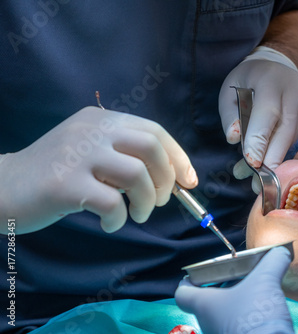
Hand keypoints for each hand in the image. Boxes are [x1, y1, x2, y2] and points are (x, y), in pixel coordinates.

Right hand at [0, 107, 196, 233]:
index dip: (178, 157)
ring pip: (136, 174)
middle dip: (165, 179)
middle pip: (150, 148)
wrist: (3, 185)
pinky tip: (110, 223)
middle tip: (158, 202)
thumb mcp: (91, 151)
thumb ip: (125, 155)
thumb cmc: (55, 173)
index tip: (189, 181)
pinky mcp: (64, 183)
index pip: (154, 131)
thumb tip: (172, 177)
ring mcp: (77, 154)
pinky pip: (110, 202)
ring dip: (146, 201)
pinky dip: (119, 219)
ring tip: (137, 215)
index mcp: (102, 120)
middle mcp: (92, 130)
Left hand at [175, 246, 293, 333]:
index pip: (183, 293)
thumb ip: (273, 261)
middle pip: (206, 303)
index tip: (200, 273)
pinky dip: (246, 319)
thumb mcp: (267, 281)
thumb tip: (281, 251)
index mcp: (204, 305)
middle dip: (221, 289)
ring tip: (256, 293)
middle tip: (237, 277)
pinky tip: (264, 312)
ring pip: (222, 317)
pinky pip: (236, 328)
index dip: (189, 280)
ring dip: (236, 305)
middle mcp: (208, 324)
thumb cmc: (256, 316)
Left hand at [219, 46, 297, 192]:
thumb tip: (234, 139)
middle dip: (272, 157)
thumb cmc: (249, 82)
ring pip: (294, 137)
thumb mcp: (230, 91)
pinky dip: (286, 152)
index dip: (260, 140)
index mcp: (272, 80)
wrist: (277, 66)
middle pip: (286, 130)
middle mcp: (296, 90)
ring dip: (277, 158)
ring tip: (258, 175)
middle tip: (259, 181)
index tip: (252, 162)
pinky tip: (273, 162)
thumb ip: (230, 115)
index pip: (268, 114)